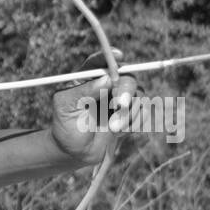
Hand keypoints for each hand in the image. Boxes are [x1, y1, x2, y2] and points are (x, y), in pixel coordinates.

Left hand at [50, 50, 138, 165]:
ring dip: (128, 112)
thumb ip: (82, 91)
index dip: (110, 55)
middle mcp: (106, 85)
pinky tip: (121, 131)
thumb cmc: (66, 128)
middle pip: (126, 75)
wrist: (77, 153)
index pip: (99, 62)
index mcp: (87, 79)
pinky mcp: (131, 113)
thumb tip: (106, 78)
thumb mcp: (65, 108)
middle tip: (120, 104)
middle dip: (126, 89)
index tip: (118, 56)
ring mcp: (120, 99)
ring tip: (113, 128)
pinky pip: (144, 111)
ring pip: (138, 94)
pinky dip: (136, 121)